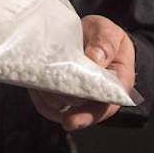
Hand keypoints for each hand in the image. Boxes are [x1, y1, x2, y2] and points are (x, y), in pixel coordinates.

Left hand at [28, 15, 135, 130]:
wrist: (90, 34)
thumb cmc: (104, 35)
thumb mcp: (109, 32)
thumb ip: (105, 44)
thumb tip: (95, 58)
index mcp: (118, 83)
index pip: (106, 106)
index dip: (88, 116)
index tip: (72, 121)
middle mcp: (99, 96)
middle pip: (80, 111)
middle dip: (62, 108)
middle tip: (47, 94)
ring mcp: (79, 97)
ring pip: (61, 109)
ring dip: (49, 101)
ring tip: (39, 85)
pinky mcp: (62, 93)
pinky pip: (48, 104)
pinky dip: (40, 97)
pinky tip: (35, 85)